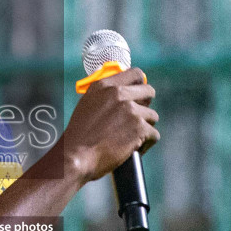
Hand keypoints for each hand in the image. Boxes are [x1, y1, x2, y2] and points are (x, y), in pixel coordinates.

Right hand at [58, 67, 159, 183]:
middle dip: (145, 106)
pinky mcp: (139, 127)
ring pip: (152, 116)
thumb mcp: (87, 105)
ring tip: (130, 139)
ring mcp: (130, 110)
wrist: (76, 156)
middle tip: (136, 119)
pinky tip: (134, 150)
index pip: (135, 74)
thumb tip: (122, 91)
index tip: (140, 96)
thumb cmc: (79, 136)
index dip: (140, 85)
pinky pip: (154, 134)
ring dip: (144, 128)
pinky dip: (146, 145)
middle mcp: (118, 93)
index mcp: (104, 85)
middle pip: (149, 91)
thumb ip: (105, 95)